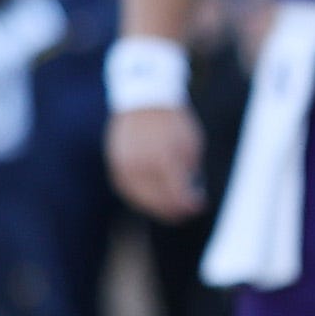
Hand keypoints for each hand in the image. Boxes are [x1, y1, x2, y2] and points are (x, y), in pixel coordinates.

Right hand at [107, 107, 205, 221]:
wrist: (145, 102)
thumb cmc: (174, 124)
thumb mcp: (191, 145)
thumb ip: (190, 172)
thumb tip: (191, 197)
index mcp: (165, 159)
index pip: (176, 194)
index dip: (189, 205)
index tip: (199, 207)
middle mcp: (142, 164)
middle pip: (157, 199)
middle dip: (173, 210)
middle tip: (185, 214)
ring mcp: (125, 165)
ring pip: (139, 197)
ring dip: (155, 208)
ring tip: (170, 211)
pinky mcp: (115, 164)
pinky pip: (127, 188)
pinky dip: (139, 198)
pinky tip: (151, 201)